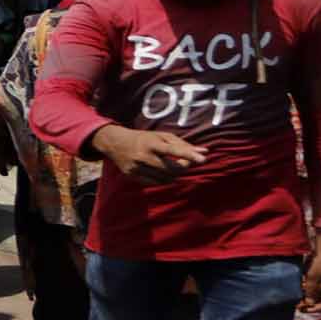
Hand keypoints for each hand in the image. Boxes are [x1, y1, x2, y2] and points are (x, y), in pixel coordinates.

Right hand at [90, 125, 206, 185]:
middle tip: (186, 162)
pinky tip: (162, 172)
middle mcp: (143, 156)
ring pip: (166, 178)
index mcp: (151, 143)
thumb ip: (183, 144)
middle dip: (184, 167)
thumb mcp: (162, 136)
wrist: (115, 143)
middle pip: (172, 169)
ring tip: (175, 166)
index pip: (173, 150)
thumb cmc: (144, 138)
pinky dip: (164, 179)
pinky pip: (156, 183)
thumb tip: (205, 152)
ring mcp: (137, 168)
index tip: (203, 160)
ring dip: (175, 174)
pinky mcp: (133, 176)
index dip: (188, 155)